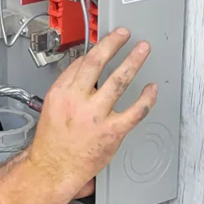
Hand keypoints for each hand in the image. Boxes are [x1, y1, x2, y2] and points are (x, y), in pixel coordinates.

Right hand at [29, 29, 157, 192]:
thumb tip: (85, 72)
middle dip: (113, 44)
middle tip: (124, 35)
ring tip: (142, 50)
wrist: (53, 168)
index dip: (96, 50)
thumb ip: (69, 88)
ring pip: (119, 80)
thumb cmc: (52, 143)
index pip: (80, 63)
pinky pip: (135, 111)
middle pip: (97, 62)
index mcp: (61, 92)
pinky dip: (147, 98)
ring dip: (133, 61)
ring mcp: (96, 116)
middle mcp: (77, 100)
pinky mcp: (112, 131)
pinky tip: (151, 89)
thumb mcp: (51, 107)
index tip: (105, 44)